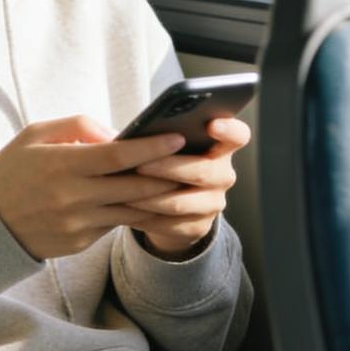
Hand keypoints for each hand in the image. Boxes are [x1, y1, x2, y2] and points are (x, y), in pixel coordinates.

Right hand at [0, 116, 188, 259]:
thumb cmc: (13, 168)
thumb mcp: (36, 134)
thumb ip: (77, 126)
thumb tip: (117, 134)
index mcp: (62, 165)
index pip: (117, 156)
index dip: (150, 148)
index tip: (175, 137)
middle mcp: (73, 197)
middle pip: (134, 187)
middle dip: (168, 174)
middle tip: (194, 161)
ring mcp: (78, 224)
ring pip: (132, 212)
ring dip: (161, 199)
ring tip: (185, 183)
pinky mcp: (81, 243)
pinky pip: (116, 225)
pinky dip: (136, 213)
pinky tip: (154, 202)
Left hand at [123, 116, 249, 256]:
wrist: (164, 201)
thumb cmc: (158, 157)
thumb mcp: (158, 140)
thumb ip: (148, 131)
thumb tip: (112, 136)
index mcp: (218, 145)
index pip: (237, 135)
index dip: (228, 129)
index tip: (210, 124)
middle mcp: (222, 174)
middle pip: (205, 171)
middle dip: (170, 167)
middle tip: (141, 163)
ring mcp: (213, 203)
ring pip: (183, 202)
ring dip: (151, 196)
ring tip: (123, 190)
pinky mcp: (197, 227)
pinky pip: (171, 224)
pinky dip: (146, 216)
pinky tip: (124, 209)